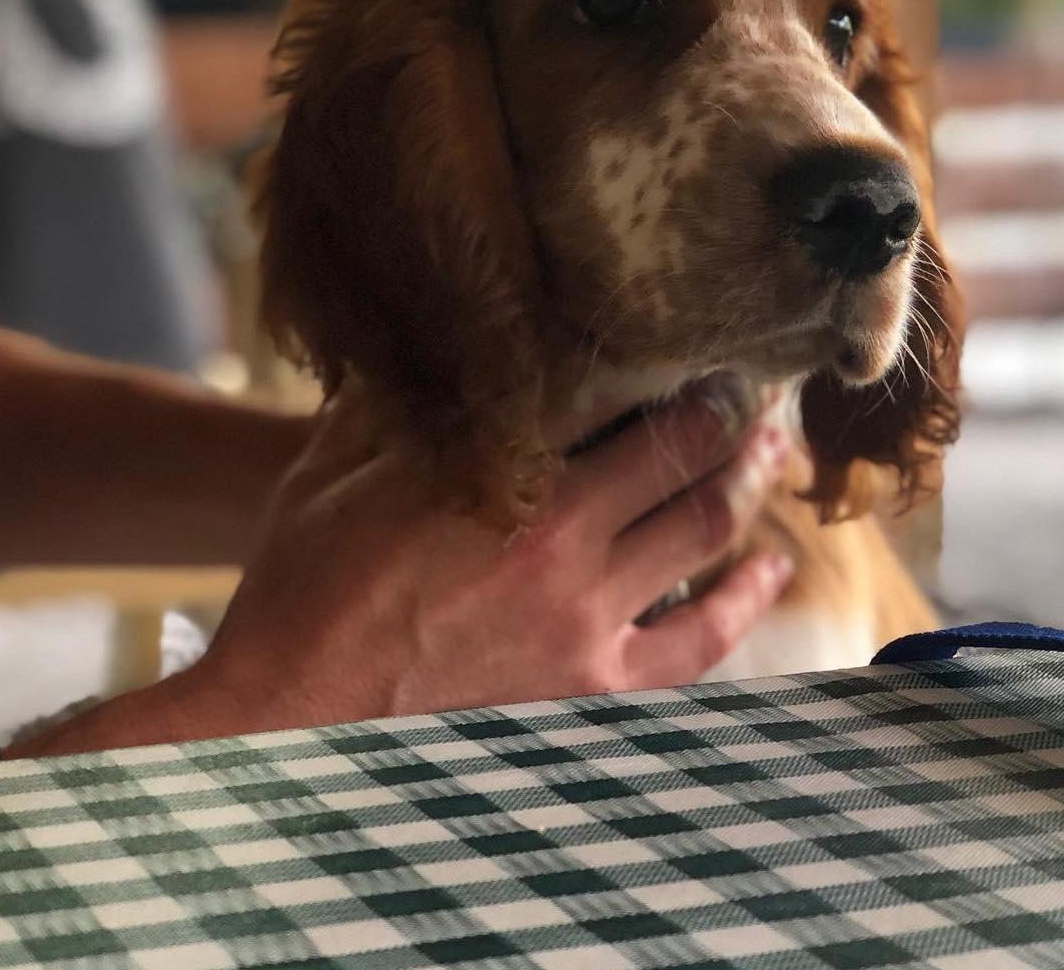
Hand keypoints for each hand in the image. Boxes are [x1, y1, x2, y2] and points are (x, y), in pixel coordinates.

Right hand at [167, 386, 793, 735]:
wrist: (286, 723)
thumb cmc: (303, 591)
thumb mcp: (333, 471)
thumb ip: (398, 404)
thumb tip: (433, 344)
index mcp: (499, 468)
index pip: (611, 392)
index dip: (662, 361)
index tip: (692, 341)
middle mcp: (560, 535)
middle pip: (678, 451)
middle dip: (725, 412)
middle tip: (755, 386)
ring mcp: (587, 617)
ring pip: (702, 528)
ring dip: (750, 481)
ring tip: (777, 450)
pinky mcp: (594, 688)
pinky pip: (699, 642)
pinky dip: (744, 599)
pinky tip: (772, 568)